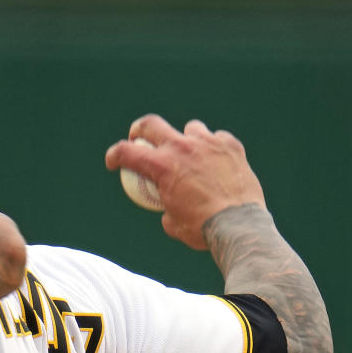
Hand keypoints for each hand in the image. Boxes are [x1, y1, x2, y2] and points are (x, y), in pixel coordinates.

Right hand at [105, 114, 265, 249]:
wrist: (237, 226)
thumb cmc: (201, 228)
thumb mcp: (172, 223)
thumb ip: (165, 207)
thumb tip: (166, 205)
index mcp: (161, 166)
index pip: (125, 152)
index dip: (114, 155)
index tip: (113, 161)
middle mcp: (181, 148)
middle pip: (151, 124)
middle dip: (140, 129)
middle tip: (140, 138)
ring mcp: (207, 143)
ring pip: (190, 128)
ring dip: (186, 139)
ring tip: (191, 153)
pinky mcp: (230, 146)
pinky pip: (218, 139)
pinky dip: (214, 148)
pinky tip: (217, 161)